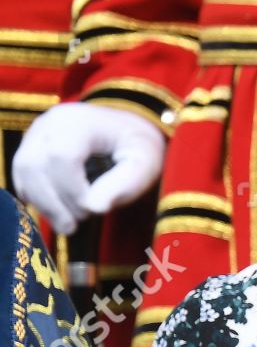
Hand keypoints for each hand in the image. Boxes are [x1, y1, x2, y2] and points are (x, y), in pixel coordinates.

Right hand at [12, 102, 165, 233]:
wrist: (123, 130)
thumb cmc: (136, 148)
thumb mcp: (145, 162)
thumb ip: (126, 184)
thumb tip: (95, 207)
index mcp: (80, 122)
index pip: (62, 155)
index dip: (72, 190)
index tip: (92, 210)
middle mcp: (50, 124)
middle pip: (34, 165)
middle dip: (55, 202)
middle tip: (79, 222)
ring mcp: (35, 135)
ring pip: (24, 172)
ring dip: (44, 205)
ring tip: (69, 224)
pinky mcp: (28, 150)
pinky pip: (22, 178)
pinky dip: (39, 200)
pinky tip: (61, 213)